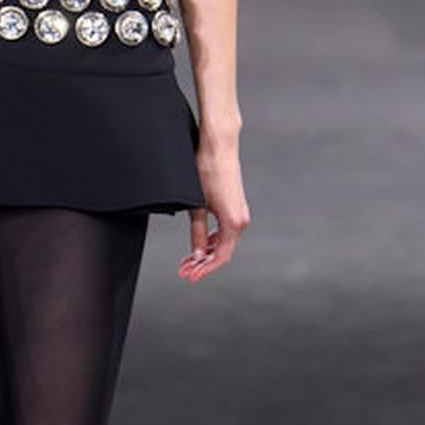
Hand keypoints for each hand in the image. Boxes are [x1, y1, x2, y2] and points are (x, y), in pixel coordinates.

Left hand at [180, 142, 249, 282]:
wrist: (218, 147)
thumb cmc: (207, 171)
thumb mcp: (196, 205)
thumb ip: (197, 232)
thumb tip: (196, 254)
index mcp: (233, 222)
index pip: (220, 257)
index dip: (204, 269)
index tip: (189, 276)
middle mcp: (240, 220)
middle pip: (222, 252)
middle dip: (202, 263)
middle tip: (184, 271)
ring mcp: (239, 213)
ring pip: (223, 242)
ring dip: (206, 252)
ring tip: (187, 260)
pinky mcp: (235, 206)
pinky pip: (225, 231)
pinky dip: (212, 240)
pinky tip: (199, 244)